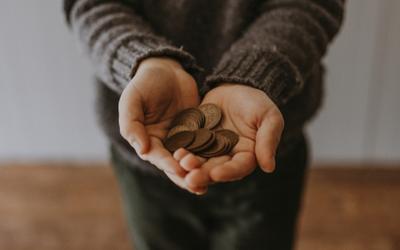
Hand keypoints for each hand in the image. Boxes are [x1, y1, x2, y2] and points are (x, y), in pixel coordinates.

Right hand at [118, 57, 201, 183]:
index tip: (179, 170)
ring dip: (199, 171)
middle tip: (198, 186)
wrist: (166, 69)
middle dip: (185, 175)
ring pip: (191, 159)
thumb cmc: (145, 83)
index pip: (157, 156)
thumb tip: (142, 150)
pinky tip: (222, 163)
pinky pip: (204, 145)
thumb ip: (132, 124)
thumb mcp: (132, 100)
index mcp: (147, 139)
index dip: (167, 164)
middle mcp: (165, 144)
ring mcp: (182, 139)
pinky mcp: (198, 131)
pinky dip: (210, 155)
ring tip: (209, 182)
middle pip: (175, 164)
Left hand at [173, 83, 283, 191]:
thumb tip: (269, 167)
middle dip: (203, 174)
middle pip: (215, 169)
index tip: (216, 174)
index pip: (238, 168)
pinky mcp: (195, 139)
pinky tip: (173, 153)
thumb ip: (268, 140)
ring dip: (189, 166)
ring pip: (199, 162)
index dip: (228, 172)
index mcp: (247, 155)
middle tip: (190, 178)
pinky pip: (187, 147)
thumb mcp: (268, 117)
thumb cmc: (256, 102)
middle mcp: (227, 157)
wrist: (234, 86)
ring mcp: (209, 149)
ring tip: (180, 164)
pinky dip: (181, 152)